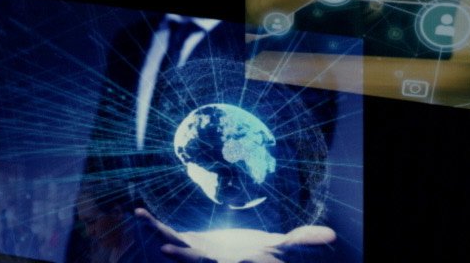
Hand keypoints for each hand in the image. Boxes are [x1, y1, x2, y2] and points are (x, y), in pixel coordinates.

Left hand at [134, 209, 336, 260]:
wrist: (240, 259)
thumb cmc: (262, 255)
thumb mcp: (282, 247)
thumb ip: (302, 241)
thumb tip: (331, 236)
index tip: (233, 258)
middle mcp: (211, 262)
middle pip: (197, 260)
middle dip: (183, 256)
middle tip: (168, 248)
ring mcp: (195, 254)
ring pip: (175, 244)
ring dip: (159, 234)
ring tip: (144, 220)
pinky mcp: (186, 243)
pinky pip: (166, 232)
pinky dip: (153, 224)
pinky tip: (138, 212)